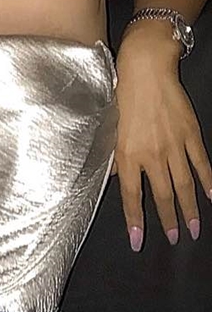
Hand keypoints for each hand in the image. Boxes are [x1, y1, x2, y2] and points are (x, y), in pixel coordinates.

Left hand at [114, 28, 211, 250]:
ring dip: (189, 208)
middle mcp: (152, 154)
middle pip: (162, 195)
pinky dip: (208, 181)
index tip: (138, 241)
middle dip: (168, 220)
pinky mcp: (190, 134)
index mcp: (128, 153)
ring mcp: (174, 145)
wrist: (145, 70)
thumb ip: (114, 155)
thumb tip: (114, 177)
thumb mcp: (110, 126)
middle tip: (174, 238)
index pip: (131, 196)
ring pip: (184, 185)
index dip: (135, 220)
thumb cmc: (123, 95)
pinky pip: (201, 163)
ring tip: (193, 229)